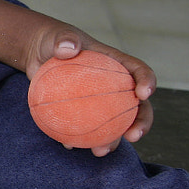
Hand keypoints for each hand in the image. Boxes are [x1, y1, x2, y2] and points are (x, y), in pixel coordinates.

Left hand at [28, 27, 155, 154]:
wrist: (40, 55)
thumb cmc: (55, 42)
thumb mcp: (58, 37)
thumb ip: (64, 40)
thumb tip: (67, 49)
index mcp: (118, 64)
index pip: (139, 71)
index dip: (147, 82)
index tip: (143, 94)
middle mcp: (116, 86)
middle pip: (137, 106)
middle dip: (141, 123)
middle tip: (134, 136)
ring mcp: (101, 102)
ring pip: (114, 124)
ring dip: (112, 141)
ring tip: (101, 151)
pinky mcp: (83, 113)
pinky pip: (86, 129)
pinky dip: (79, 139)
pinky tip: (69, 146)